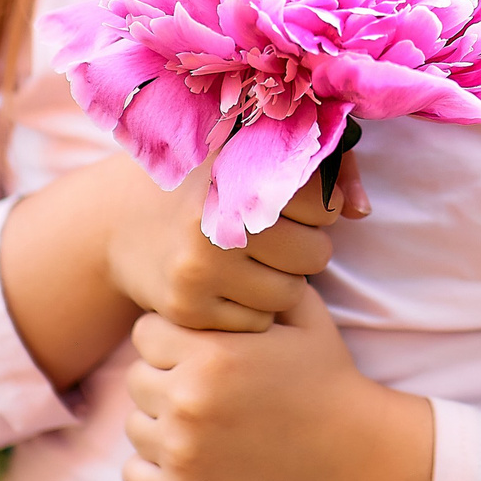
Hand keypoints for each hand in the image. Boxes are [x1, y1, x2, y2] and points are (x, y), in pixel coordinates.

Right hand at [106, 151, 371, 331]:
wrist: (119, 222)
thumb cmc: (207, 185)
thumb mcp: (252, 157)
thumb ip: (321, 172)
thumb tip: (361, 211)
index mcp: (236, 168)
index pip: (323, 205)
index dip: (316, 208)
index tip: (289, 204)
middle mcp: (215, 217)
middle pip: (315, 255)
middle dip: (304, 249)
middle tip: (272, 239)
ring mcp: (197, 265)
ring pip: (289, 294)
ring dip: (282, 282)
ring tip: (253, 262)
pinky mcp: (186, 307)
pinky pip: (257, 323)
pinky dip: (253, 309)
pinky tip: (230, 286)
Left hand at [124, 289, 433, 480]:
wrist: (354, 457)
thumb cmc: (327, 378)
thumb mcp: (301, 314)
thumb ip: (254, 282)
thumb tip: (223, 250)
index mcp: (211, 354)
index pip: (147, 332)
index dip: (173, 335)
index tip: (200, 347)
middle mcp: (188, 403)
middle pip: (137, 378)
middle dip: (166, 376)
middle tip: (205, 384)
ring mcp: (183, 454)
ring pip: (135, 425)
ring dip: (161, 421)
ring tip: (205, 419)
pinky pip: (135, 474)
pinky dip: (158, 465)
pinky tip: (196, 453)